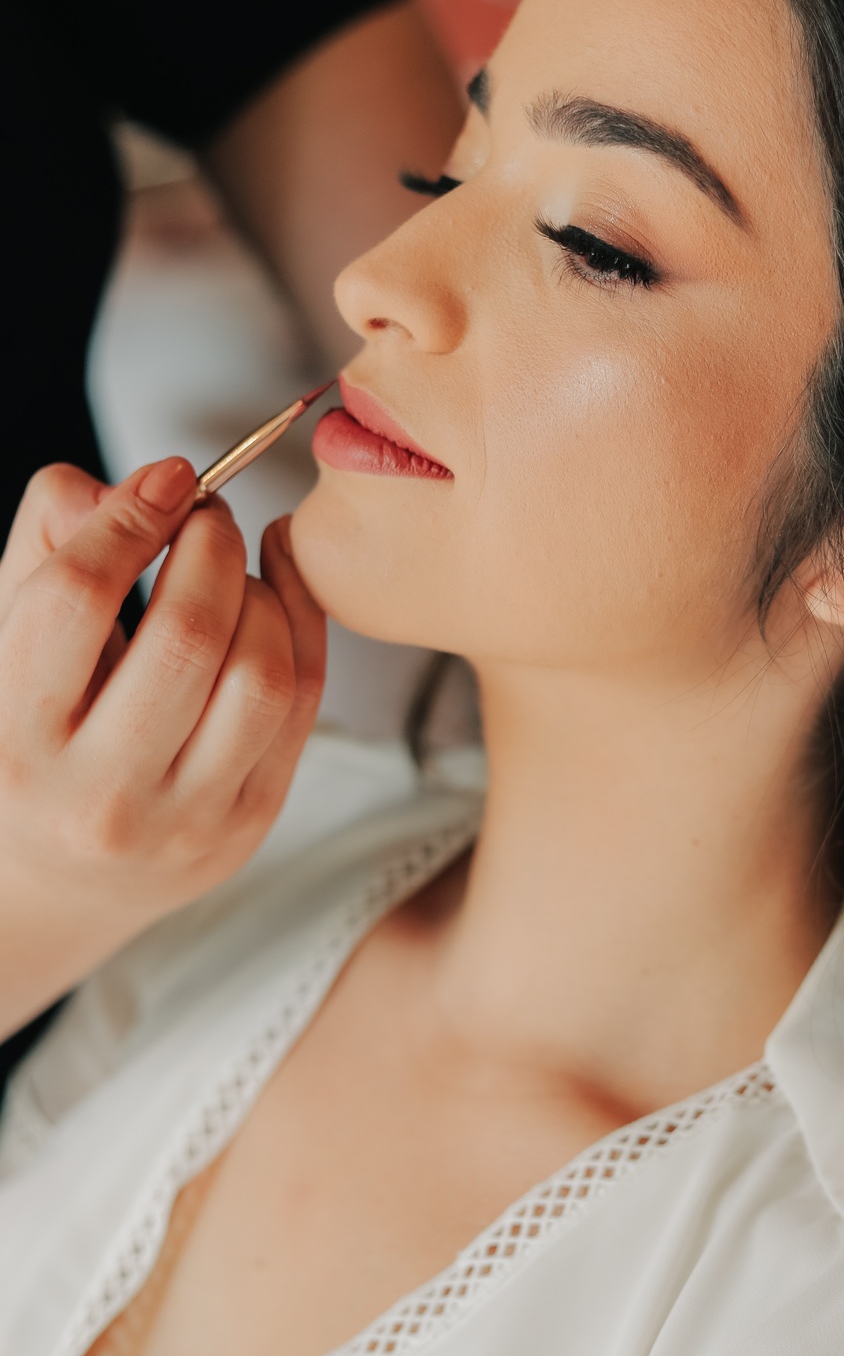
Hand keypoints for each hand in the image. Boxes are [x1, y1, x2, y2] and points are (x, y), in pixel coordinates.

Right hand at [0, 457, 325, 1040]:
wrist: (63, 879)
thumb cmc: (36, 735)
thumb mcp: (10, 644)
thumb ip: (49, 547)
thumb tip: (131, 485)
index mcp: (18, 740)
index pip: (73, 601)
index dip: (128, 518)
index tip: (169, 475)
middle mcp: (99, 795)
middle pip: (183, 637)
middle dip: (209, 548)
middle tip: (208, 513)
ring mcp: (184, 821)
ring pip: (259, 676)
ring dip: (260, 593)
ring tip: (231, 566)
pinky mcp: (248, 824)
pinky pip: (301, 705)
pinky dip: (300, 626)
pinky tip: (276, 589)